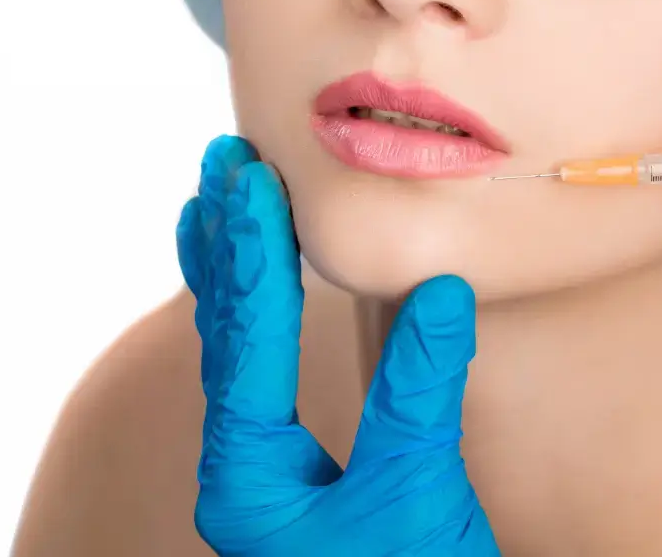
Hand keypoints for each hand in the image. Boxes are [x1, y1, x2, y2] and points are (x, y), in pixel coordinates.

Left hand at [176, 135, 499, 555]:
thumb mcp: (417, 497)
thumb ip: (419, 394)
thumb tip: (441, 290)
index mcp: (250, 476)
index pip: (244, 342)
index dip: (251, 254)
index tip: (249, 177)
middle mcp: (245, 471)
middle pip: (223, 337)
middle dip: (225, 249)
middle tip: (220, 164)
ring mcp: (270, 477)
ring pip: (238, 355)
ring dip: (235, 274)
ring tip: (225, 203)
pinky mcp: (304, 478)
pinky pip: (266, 379)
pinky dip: (262, 320)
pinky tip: (265, 295)